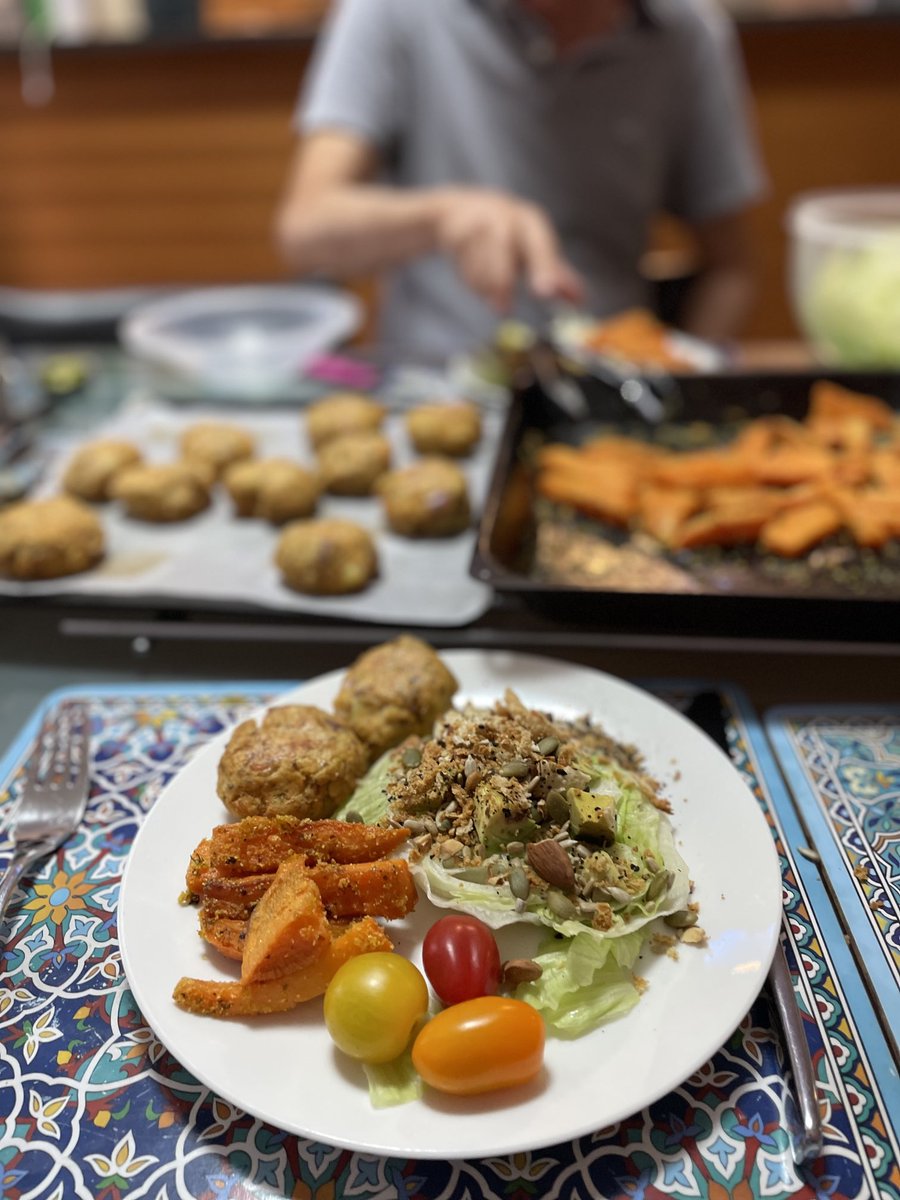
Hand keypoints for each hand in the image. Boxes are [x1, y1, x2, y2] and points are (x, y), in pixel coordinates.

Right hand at [431, 188, 584, 311]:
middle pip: (502, 248)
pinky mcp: (453, 226)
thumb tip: (580, 299)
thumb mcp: (531, 250)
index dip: (544, 267)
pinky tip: (471, 271)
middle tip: (502, 310)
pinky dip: (468, 277)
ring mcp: (476, 217)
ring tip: (489, 290)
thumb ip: (553, 274)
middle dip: (501, 281)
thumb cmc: (504, 235)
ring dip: (484, 284)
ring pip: (480, 260)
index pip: (540, 244)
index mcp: (530, 222)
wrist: (458, 210)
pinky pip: (462, 261)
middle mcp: (505, 214)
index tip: (547, 292)